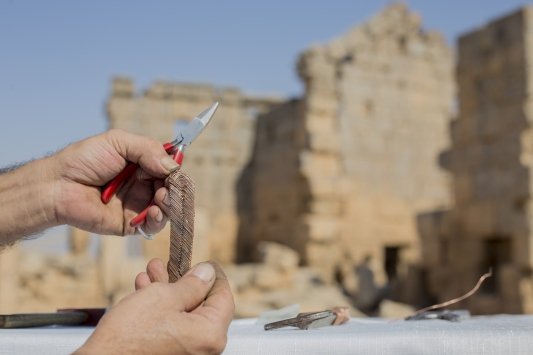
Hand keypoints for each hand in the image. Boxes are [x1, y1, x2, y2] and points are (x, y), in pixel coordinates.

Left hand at [51, 129, 179, 235]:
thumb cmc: (83, 160)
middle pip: (172, 188)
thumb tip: (173, 167)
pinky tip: (153, 211)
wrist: (57, 186)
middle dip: (175, 188)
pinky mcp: (130, 224)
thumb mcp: (118, 142)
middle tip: (168, 186)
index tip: (175, 169)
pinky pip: (152, 226)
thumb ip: (148, 149)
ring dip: (169, 203)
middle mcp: (143, 184)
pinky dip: (158, 220)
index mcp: (142, 164)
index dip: (175, 169)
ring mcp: (138, 205)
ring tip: (161, 198)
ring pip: (167, 208)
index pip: (169, 167)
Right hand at [77, 260, 234, 353]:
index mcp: (210, 334)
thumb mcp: (165, 297)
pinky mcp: (169, 354)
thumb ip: (192, 284)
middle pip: (202, 305)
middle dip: (182, 280)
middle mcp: (203, 348)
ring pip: (183, 313)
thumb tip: (207, 273)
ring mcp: (187, 353)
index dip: (214, 276)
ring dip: (167, 291)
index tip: (206, 264)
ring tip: (150, 272)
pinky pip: (172, 327)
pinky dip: (160, 308)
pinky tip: (145, 290)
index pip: (224, 297)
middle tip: (171, 264)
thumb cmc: (130, 336)